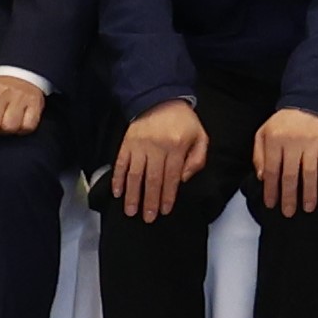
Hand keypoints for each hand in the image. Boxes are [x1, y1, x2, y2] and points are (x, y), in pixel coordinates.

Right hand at [112, 99, 209, 221]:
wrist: (161, 99)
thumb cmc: (183, 122)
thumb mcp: (200, 137)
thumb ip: (197, 160)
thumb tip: (182, 180)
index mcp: (176, 147)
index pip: (171, 177)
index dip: (167, 196)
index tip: (163, 211)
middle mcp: (156, 147)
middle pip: (152, 179)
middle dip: (149, 201)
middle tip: (147, 218)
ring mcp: (139, 145)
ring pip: (134, 174)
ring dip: (132, 195)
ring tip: (130, 211)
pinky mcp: (127, 142)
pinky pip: (121, 163)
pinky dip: (117, 178)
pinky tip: (117, 192)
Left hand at [255, 108, 317, 217]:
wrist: (310, 102)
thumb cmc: (285, 121)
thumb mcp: (264, 132)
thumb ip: (259, 154)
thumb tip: (260, 177)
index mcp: (274, 140)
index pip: (271, 170)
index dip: (270, 189)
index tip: (271, 203)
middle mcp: (293, 143)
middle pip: (290, 175)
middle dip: (289, 197)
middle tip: (288, 212)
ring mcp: (311, 144)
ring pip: (309, 173)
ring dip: (308, 193)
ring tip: (308, 208)